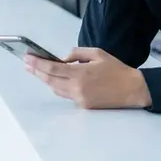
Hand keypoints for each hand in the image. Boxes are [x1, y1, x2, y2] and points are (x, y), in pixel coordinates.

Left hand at [25, 47, 152, 109]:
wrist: (133, 89)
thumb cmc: (117, 70)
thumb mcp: (97, 53)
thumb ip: (77, 54)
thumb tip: (62, 59)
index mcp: (80, 73)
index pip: (52, 68)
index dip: (37, 63)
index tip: (27, 58)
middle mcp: (77, 87)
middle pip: (49, 80)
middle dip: (36, 71)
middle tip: (27, 64)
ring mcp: (80, 98)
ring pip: (56, 89)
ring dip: (46, 80)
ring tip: (37, 71)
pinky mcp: (84, 106)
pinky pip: (66, 95)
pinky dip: (59, 87)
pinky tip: (55, 81)